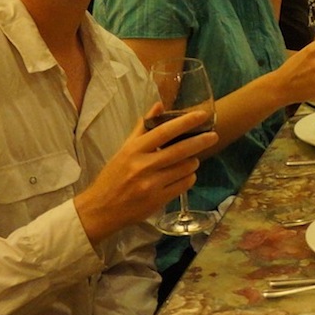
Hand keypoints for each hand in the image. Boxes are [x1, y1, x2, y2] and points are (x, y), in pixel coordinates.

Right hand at [73, 104, 217, 244]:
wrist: (101, 209)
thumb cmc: (113, 176)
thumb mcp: (124, 149)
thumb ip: (143, 127)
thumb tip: (159, 105)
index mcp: (134, 150)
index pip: (163, 132)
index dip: (185, 122)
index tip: (202, 115)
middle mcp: (143, 166)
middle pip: (179, 151)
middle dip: (200, 141)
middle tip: (214, 136)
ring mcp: (151, 185)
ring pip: (184, 169)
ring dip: (193, 162)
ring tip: (192, 159)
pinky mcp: (157, 201)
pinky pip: (183, 185)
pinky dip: (189, 178)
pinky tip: (185, 175)